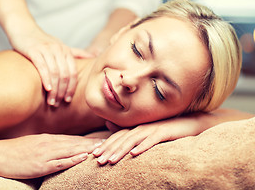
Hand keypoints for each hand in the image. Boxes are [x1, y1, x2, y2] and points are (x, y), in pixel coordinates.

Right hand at [0, 134, 102, 178]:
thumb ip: (47, 145)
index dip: (87, 140)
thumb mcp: (33, 144)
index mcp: (48, 139)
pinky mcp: (40, 165)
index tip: (101, 140)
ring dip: (87, 150)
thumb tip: (60, 148)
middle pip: (75, 143)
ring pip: (71, 151)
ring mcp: (45, 154)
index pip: (72, 139)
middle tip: (109, 143)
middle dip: (93, 144)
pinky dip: (72, 160)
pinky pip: (59, 162)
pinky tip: (83, 158)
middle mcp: (49, 144)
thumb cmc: (14, 151)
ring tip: (102, 149)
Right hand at [10, 28, 92, 106]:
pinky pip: (42, 67)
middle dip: (62, 91)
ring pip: (55, 73)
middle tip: (58, 103)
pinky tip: (47, 89)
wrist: (23, 28)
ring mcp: (46, 49)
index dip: (71, 88)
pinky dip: (46, 79)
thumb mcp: (60, 45)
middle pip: (65, 75)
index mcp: (65, 51)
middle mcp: (58, 50)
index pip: (73, 73)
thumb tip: (93, 57)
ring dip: (54, 90)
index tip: (68, 100)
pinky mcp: (34, 50)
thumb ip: (75, 52)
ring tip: (51, 101)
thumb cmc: (42, 40)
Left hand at [93, 114, 208, 164]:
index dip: (105, 146)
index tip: (94, 156)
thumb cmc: (168, 130)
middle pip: (122, 139)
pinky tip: (135, 154)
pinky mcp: (164, 131)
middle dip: (109, 150)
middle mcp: (142, 127)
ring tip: (111, 161)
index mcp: (137, 128)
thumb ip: (132, 133)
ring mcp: (152, 128)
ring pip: (133, 140)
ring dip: (121, 150)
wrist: (190, 123)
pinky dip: (143, 146)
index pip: (117, 137)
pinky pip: (152, 140)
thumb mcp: (148, 133)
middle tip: (98, 161)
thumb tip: (111, 128)